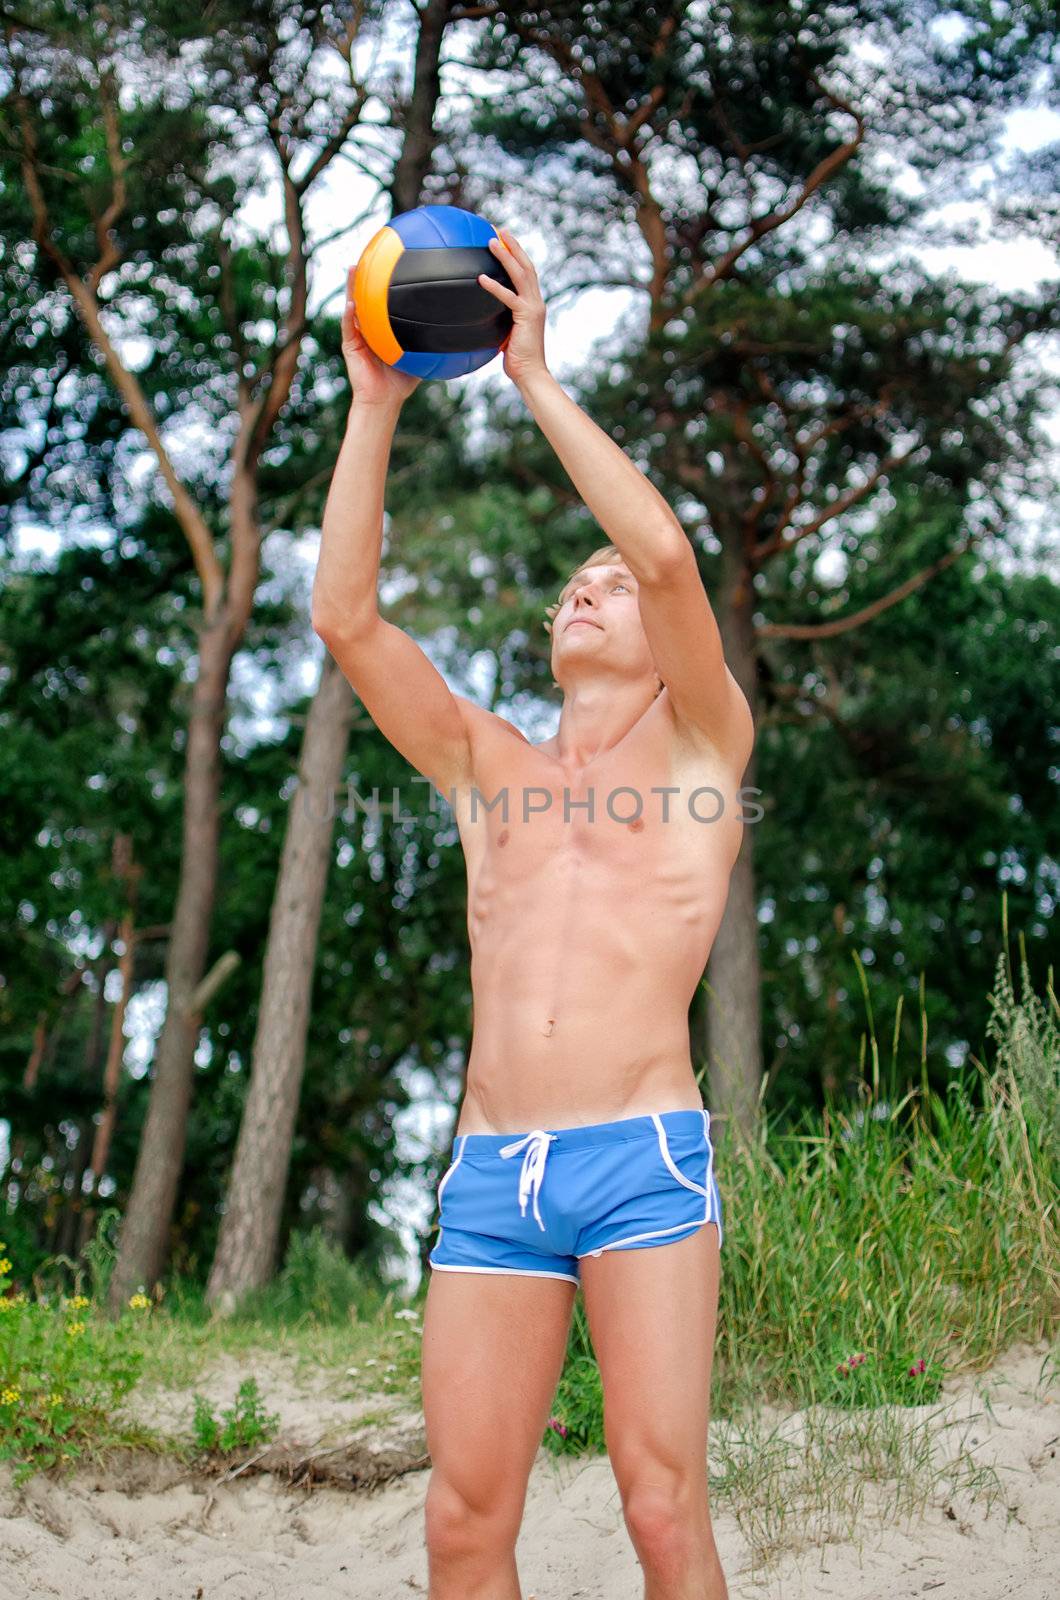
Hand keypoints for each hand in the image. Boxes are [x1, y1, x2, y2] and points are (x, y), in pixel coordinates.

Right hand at [341, 265, 420, 407]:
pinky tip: (351, 304)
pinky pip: (348, 327)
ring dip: (351, 287)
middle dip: (366, 275)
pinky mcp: (349, 345)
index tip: (390, 259)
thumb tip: (459, 334)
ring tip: (353, 268)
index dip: (384, 281)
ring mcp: (357, 334)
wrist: (384, 400)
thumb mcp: (420, 356)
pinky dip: (349, 315)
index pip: (382, 299)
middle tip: (369, 252)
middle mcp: (368, 327)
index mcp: (382, 327)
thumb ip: (434, 343)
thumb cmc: (402, 381)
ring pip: (352, 305)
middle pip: (366, 295)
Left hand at [477, 230, 548, 386]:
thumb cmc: (516, 360)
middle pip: (526, 266)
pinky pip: (508, 298)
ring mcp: (533, 308)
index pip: (526, 273)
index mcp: (532, 304)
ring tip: (492, 241)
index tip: (504, 239)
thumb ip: (496, 321)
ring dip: (506, 256)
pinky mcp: (526, 317)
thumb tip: (476, 317)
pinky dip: (495, 287)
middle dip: (513, 245)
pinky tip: (481, 278)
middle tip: (500, 229)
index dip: (517, 254)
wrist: (531, 375)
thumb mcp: (504, 335)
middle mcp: (536, 302)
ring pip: (520, 274)